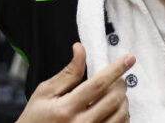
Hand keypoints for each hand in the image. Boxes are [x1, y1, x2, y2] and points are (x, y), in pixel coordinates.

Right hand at [17, 43, 133, 122]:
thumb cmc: (35, 119)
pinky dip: (122, 116)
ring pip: (120, 116)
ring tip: (116, 94)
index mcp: (66, 109)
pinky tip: (114, 110)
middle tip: (119, 79)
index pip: (98, 84)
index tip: (129, 58)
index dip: (116, 69)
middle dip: (120, 84)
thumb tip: (80, 49)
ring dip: (123, 100)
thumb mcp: (44, 93)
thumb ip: (68, 72)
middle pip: (113, 100)